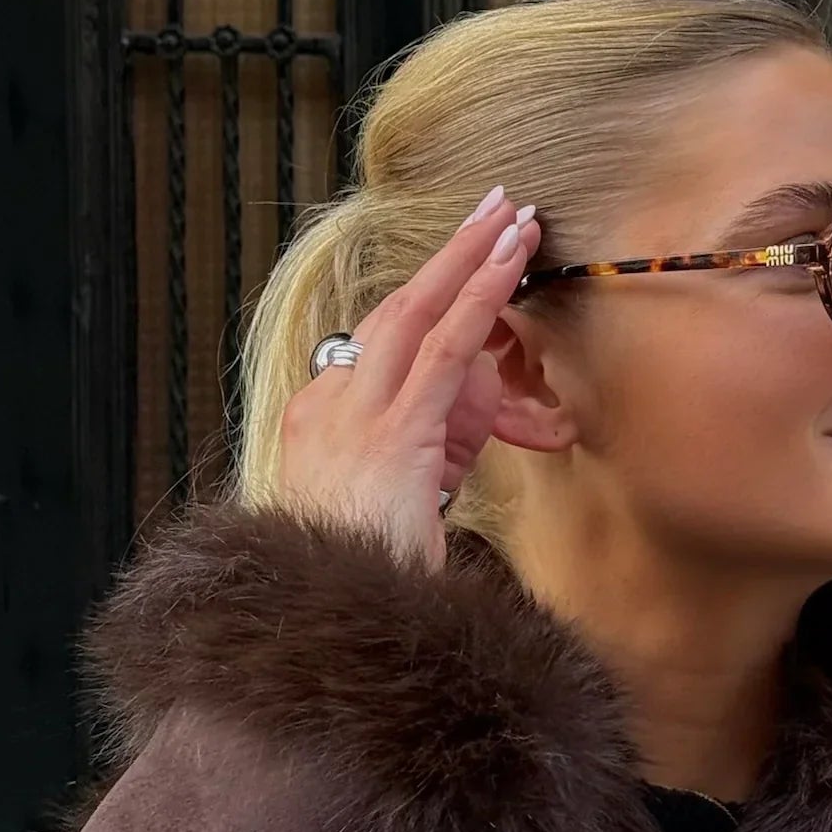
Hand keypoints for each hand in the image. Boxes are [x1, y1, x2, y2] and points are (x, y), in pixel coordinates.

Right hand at [277, 185, 541, 570]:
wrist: (336, 624)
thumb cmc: (370, 583)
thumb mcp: (389, 513)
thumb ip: (417, 463)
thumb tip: (451, 432)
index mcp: (319, 425)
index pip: (378, 351)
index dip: (427, 306)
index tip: (463, 271)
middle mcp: (328, 409)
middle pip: (393, 310)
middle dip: (446, 256)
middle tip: (492, 207)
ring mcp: (356, 417)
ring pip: (416, 313)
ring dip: (468, 256)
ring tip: (512, 216)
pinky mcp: (393, 433)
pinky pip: (443, 348)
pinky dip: (479, 297)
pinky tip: (509, 262)